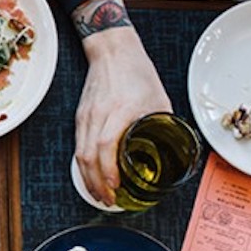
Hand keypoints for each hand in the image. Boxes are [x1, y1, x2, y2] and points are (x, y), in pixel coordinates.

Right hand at [75, 26, 170, 204]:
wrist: (113, 51)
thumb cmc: (136, 72)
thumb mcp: (159, 99)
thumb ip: (163, 125)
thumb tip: (171, 149)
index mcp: (120, 109)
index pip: (107, 144)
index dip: (109, 169)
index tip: (116, 185)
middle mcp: (99, 114)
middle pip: (89, 156)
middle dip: (96, 183)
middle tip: (108, 199)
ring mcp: (86, 117)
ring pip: (80, 154)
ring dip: (88, 178)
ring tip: (99, 193)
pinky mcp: (80, 118)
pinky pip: (78, 146)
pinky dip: (84, 166)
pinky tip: (91, 175)